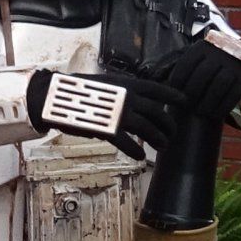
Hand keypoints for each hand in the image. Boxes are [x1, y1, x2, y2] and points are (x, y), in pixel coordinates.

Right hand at [26, 68, 182, 158]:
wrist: (55, 99)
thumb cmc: (76, 90)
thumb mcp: (105, 84)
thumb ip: (122, 92)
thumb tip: (132, 99)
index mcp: (128, 84)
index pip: (158, 89)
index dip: (173, 95)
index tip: (185, 101)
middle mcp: (128, 98)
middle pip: (158, 113)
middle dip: (168, 125)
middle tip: (171, 133)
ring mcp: (119, 115)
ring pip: (148, 130)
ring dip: (159, 139)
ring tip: (163, 146)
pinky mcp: (108, 130)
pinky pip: (128, 143)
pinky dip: (136, 151)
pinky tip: (140, 156)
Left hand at [156, 36, 240, 122]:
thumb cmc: (210, 64)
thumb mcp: (195, 60)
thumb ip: (177, 69)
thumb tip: (153, 85)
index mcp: (201, 47)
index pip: (185, 65)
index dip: (177, 83)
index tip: (173, 97)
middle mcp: (219, 52)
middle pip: (201, 76)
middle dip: (192, 94)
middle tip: (186, 107)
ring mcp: (235, 64)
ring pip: (218, 86)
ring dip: (207, 102)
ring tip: (200, 111)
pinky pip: (233, 94)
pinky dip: (222, 106)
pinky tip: (214, 113)